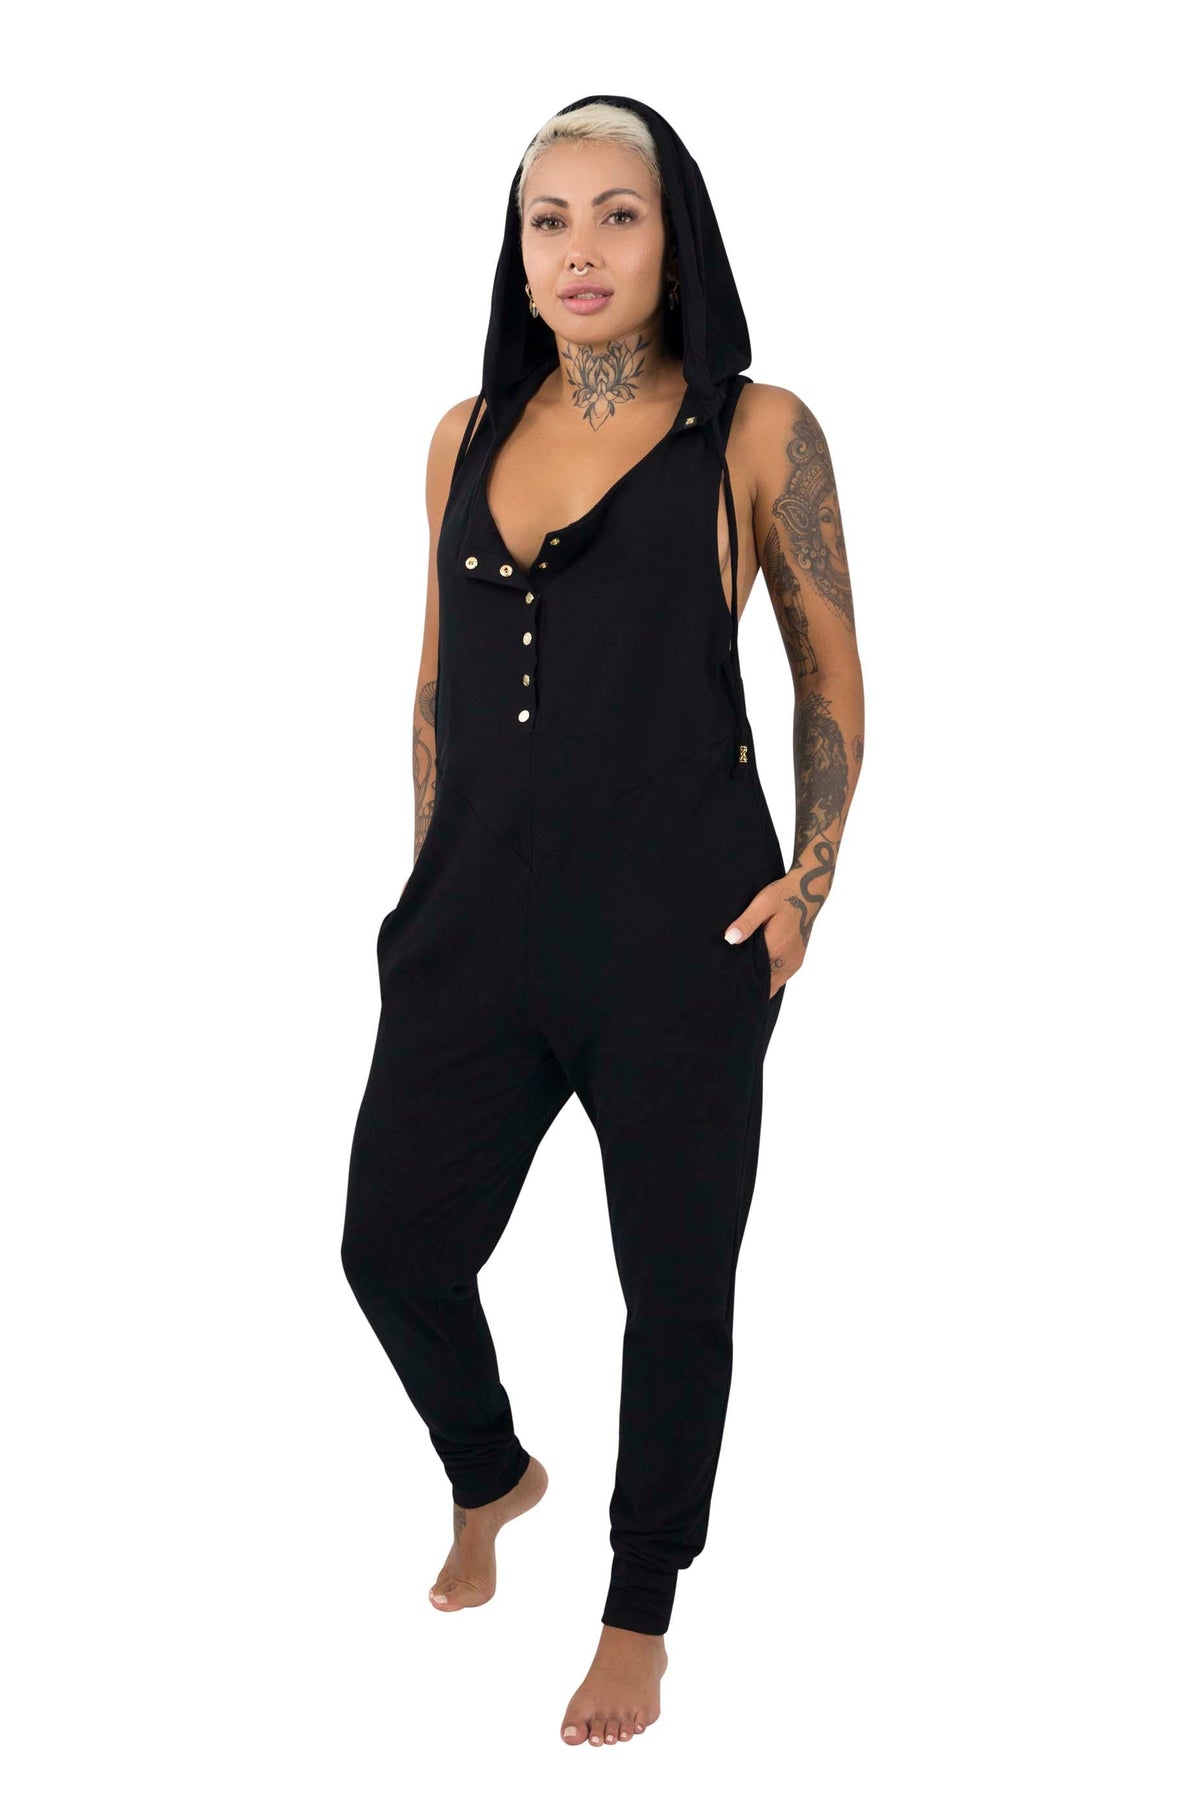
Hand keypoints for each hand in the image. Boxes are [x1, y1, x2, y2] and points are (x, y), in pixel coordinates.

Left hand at [724, 878, 803, 999]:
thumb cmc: (784, 896)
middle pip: (764, 984)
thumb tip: (729, 939)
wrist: (809, 893)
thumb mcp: (762, 903)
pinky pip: (781, 977)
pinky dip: (770, 976)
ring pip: (773, 983)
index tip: (727, 979)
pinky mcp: (797, 960)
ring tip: (742, 974)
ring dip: (760, 981)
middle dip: (749, 984)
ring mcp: (793, 963)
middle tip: (730, 978)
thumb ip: (746, 923)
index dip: (740, 979)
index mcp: (775, 950)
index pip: (754, 977)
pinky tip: (758, 968)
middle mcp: (786, 961)